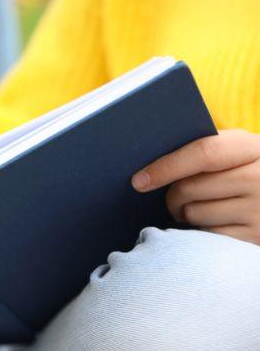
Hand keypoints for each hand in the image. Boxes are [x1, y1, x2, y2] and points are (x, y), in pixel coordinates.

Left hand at [133, 130, 259, 244]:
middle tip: (173, 200)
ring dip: (186, 215)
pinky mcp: (256, 239)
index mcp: (254, 148)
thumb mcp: (237, 151)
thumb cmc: (246, 170)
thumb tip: (149, 155)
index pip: (204, 153)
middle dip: (172, 196)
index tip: (139, 181)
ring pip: (194, 214)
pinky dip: (200, 232)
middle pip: (190, 188)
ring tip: (200, 209)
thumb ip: (206, 149)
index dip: (166, 166)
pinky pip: (206, 236)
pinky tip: (213, 224)